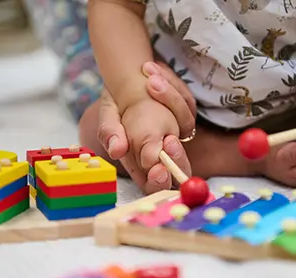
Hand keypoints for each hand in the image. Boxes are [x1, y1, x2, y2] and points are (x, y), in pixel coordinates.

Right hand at [97, 61, 196, 192]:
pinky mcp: (185, 113)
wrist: (129, 76)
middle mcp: (161, 149)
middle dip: (178, 158)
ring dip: (174, 108)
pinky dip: (173, 90)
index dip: (159, 182)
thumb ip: (110, 132)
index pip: (154, 184)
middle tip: (170, 141)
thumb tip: (116, 150)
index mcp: (139, 159)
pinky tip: (153, 77)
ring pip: (186, 129)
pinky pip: (187, 105)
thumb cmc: (116, 101)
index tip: (159, 171)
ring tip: (154, 89)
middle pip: (179, 168)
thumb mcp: (108, 115)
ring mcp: (175, 131)